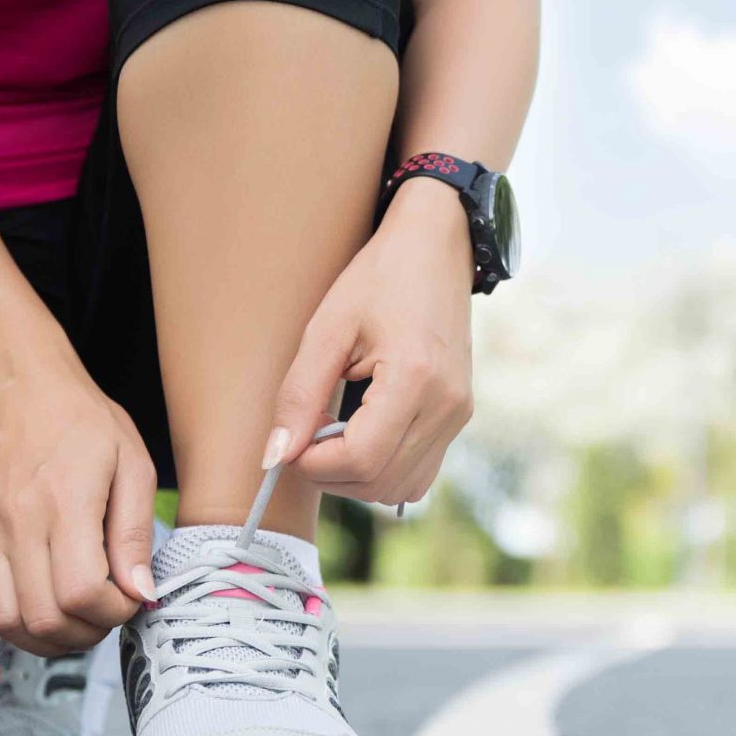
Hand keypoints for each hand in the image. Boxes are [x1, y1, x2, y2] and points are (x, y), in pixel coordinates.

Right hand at [0, 348, 156, 689]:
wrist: (19, 388)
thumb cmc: (82, 422)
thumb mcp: (132, 465)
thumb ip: (137, 533)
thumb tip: (141, 594)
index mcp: (63, 505)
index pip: (82, 593)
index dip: (114, 611)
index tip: (131, 598)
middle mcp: (14, 526)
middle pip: (44, 617)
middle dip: (87, 632)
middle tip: (109, 612)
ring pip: (5, 621)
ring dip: (44, 642)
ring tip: (75, 624)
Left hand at [267, 177, 474, 503]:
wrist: (436, 248)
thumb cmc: (379, 278)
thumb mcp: (327, 327)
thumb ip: (299, 395)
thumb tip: (276, 456)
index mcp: (415, 378)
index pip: (361, 461)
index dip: (315, 464)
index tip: (292, 440)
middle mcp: (447, 405)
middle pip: (380, 483)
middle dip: (331, 474)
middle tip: (307, 434)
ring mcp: (459, 414)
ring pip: (402, 488)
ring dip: (357, 476)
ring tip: (334, 432)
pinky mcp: (460, 416)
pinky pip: (420, 472)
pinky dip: (384, 469)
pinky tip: (362, 433)